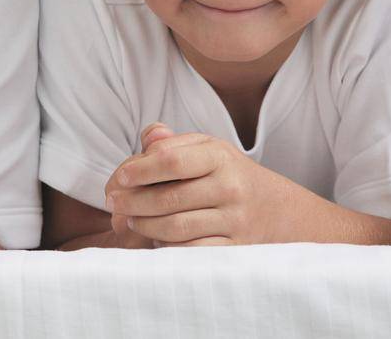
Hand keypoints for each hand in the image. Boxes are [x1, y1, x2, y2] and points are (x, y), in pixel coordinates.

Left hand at [104, 123, 301, 245]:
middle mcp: (230, 187)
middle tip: (113, 203)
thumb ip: (173, 143)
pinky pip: (190, 251)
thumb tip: (147, 139)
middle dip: (132, 202)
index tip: (119, 178)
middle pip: (168, 198)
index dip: (139, 170)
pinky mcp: (235, 248)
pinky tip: (155, 239)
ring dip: (144, 225)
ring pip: (175, 227)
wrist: (276, 210)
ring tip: (129, 218)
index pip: (170, 160)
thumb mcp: (207, 149)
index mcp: (219, 156)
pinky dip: (167, 247)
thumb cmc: (229, 175)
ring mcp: (234, 220)